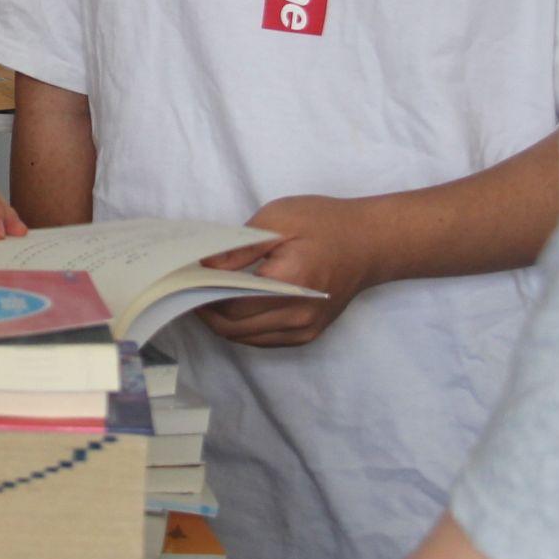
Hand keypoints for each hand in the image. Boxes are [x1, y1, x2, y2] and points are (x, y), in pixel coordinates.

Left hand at [194, 194, 377, 348]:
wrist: (372, 242)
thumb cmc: (326, 223)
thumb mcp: (280, 219)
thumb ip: (240, 248)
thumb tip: (205, 266)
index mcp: (292, 283)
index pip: (231, 305)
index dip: (202, 295)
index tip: (185, 279)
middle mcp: (299, 314)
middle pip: (234, 329)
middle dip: (206, 312)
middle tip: (189, 290)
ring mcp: (305, 328)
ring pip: (247, 338)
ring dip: (223, 322)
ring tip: (207, 296)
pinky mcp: (308, 333)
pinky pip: (264, 339)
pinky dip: (243, 327)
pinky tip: (233, 306)